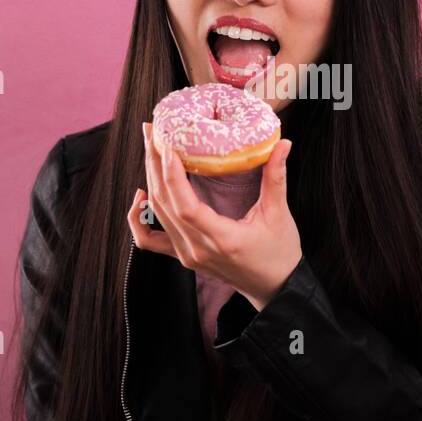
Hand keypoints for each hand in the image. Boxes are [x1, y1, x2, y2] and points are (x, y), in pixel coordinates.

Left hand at [127, 122, 302, 310]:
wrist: (274, 287)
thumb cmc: (279, 253)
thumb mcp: (279, 214)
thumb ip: (276, 177)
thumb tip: (283, 144)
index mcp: (222, 239)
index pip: (186, 207)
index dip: (172, 177)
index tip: (168, 147)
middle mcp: (198, 249)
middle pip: (164, 205)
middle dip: (155, 165)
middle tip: (152, 133)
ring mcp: (187, 254)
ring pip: (157, 214)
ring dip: (150, 179)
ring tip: (150, 149)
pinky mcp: (183, 256)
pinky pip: (150, 239)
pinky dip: (139, 218)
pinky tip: (141, 195)